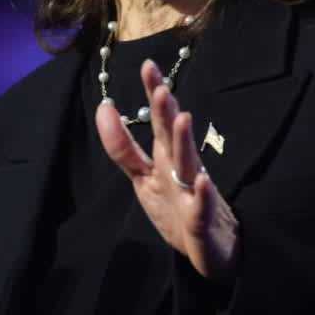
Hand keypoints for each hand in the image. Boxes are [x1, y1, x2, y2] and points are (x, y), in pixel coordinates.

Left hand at [95, 59, 239, 280]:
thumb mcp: (143, 175)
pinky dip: (202, 194)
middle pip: (173, 135)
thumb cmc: (177, 206)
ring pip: (188, 164)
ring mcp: (193, 193)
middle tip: (161, 86)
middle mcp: (181, 167)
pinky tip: (201, 181)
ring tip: (182, 118)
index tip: (147, 64)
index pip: (158, 119)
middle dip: (167, 111)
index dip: (153, 93)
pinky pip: (201, 207)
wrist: (211, 250)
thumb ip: (122, 146)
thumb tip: (103, 108)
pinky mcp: (201, 221)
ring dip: (185, 142)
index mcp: (166, 155)